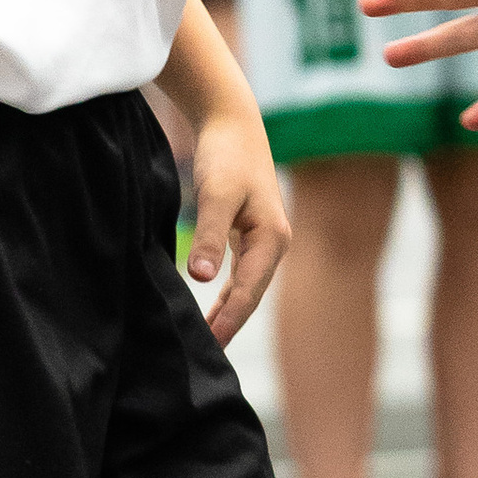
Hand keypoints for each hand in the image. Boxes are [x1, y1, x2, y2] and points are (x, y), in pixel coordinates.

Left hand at [182, 104, 289, 344]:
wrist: (232, 120)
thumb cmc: (226, 154)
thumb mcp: (216, 194)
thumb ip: (210, 235)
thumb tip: (202, 278)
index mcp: (272, 238)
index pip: (249, 291)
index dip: (229, 319)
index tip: (210, 345)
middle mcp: (275, 242)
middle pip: (252, 294)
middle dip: (232, 323)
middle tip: (208, 357)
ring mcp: (265, 238)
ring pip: (248, 286)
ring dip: (230, 311)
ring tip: (209, 340)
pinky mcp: (250, 231)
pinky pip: (242, 273)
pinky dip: (229, 293)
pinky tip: (214, 307)